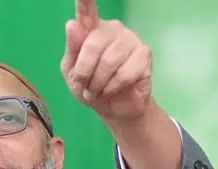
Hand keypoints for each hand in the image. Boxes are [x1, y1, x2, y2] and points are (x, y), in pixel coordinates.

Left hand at [60, 0, 152, 122]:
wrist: (114, 108)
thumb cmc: (91, 87)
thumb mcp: (72, 73)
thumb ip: (72, 50)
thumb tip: (72, 24)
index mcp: (92, 30)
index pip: (87, 12)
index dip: (85, 2)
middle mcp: (113, 29)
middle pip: (94, 45)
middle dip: (85, 72)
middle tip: (85, 87)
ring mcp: (131, 39)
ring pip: (109, 61)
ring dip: (98, 83)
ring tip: (97, 91)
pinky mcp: (144, 55)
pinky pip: (124, 73)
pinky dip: (112, 87)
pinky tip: (112, 90)